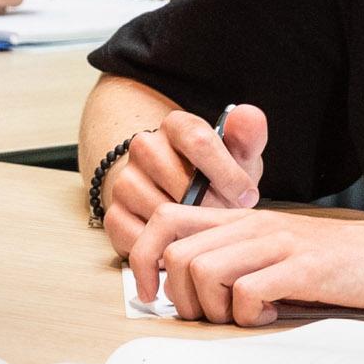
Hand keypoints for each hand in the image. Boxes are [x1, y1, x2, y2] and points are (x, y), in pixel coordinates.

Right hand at [99, 104, 267, 258]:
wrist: (183, 197)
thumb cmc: (215, 177)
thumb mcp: (239, 156)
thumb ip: (248, 136)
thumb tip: (247, 115)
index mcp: (176, 126)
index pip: (198, 140)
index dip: (227, 174)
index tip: (247, 196)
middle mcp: (144, 147)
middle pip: (179, 180)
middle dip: (211, 206)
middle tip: (229, 221)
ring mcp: (125, 181)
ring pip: (158, 209)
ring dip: (188, 228)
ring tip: (209, 234)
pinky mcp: (114, 215)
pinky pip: (138, 237)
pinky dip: (164, 248)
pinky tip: (184, 246)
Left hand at [129, 207, 363, 326]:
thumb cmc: (341, 265)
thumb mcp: (279, 253)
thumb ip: (237, 263)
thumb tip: (187, 292)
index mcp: (241, 220)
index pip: (165, 219)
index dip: (143, 257)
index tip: (153, 294)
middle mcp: (253, 225)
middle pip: (177, 255)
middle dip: (181, 299)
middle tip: (210, 318)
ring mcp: (278, 243)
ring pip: (203, 272)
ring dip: (212, 309)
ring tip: (242, 318)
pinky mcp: (303, 267)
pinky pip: (247, 292)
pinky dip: (249, 315)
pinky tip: (272, 316)